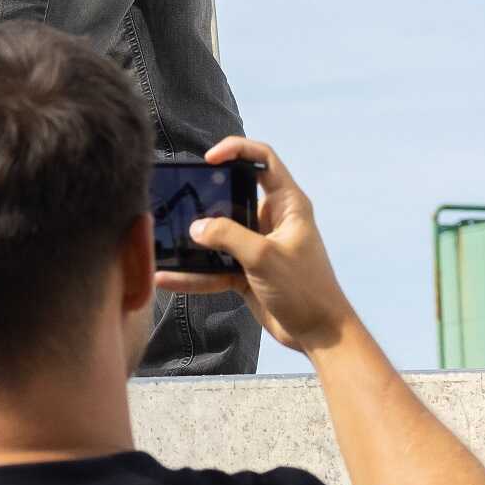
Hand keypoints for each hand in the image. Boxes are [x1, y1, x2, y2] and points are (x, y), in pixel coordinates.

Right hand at [187, 138, 357, 355]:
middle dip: (206, 196)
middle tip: (180, 196)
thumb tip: (195, 227)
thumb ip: (228, 237)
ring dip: (195, 240)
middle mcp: (271, 220)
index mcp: (287, 205)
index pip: (264, 160)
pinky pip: (214, 267)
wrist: (319, 334)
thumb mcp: (264, 257)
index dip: (237, 150)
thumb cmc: (305, 289)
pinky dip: (193, 274)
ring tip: (165, 236)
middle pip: (233, 195)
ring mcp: (257, 247)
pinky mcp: (246, 272)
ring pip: (219, 234)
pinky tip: (168, 278)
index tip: (209, 159)